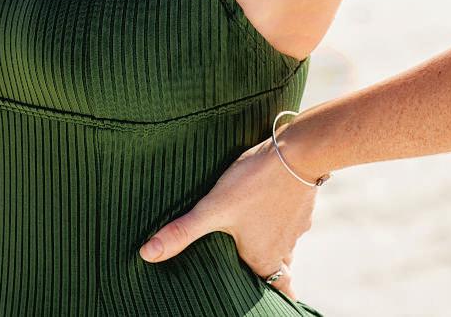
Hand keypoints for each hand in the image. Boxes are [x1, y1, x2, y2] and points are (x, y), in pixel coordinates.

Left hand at [137, 128, 320, 282]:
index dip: (276, 298)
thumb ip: (183, 231)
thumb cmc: (256, 182)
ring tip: (259, 234)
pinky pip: (293, 217)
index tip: (274, 303)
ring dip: (274, 241)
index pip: (278, 290)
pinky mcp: (304, 202)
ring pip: (286, 242)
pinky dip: (283, 215)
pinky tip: (271, 202)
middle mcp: (284, 247)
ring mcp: (297, 224)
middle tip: (254, 269)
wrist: (300, 149)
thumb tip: (146, 254)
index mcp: (264, 258)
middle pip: (279, 268)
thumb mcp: (214, 207)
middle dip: (269, 269)